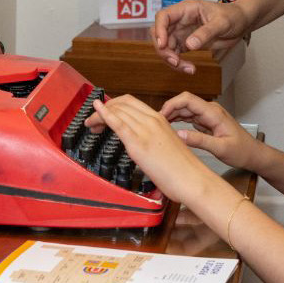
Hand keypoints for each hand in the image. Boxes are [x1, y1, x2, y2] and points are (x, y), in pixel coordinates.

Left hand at [89, 94, 214, 204]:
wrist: (193, 179)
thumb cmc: (183, 168)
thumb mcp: (166, 145)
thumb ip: (153, 139)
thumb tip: (140, 142)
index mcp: (160, 119)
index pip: (131, 102)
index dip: (114, 105)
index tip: (104, 114)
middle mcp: (152, 120)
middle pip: (122, 104)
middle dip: (104, 109)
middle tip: (94, 122)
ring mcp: (145, 130)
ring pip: (118, 112)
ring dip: (99, 116)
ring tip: (91, 125)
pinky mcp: (139, 143)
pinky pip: (118, 123)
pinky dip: (104, 114)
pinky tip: (95, 111)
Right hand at [152, 0, 249, 72]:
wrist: (241, 23)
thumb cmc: (233, 16)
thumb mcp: (222, 23)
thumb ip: (206, 33)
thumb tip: (189, 45)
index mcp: (186, 9)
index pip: (163, 16)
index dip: (159, 30)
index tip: (163, 45)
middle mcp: (180, 20)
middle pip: (160, 34)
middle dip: (163, 49)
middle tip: (175, 62)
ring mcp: (182, 32)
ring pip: (166, 47)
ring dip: (171, 60)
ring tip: (188, 69)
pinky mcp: (186, 43)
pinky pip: (175, 54)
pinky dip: (179, 64)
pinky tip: (190, 69)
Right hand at [157, 92, 263, 171]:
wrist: (253, 154)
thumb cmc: (241, 151)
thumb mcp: (220, 148)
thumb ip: (199, 140)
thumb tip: (179, 134)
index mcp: (213, 113)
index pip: (188, 99)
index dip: (172, 104)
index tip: (160, 116)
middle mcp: (210, 111)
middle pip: (184, 103)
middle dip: (168, 110)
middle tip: (155, 123)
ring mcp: (208, 116)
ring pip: (185, 110)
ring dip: (172, 115)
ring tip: (159, 126)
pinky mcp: (206, 122)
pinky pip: (189, 117)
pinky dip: (178, 120)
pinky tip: (170, 127)